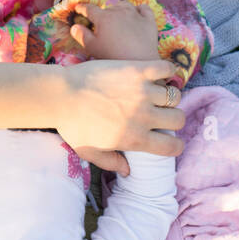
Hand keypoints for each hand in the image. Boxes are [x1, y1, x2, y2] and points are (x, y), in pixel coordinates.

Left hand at [55, 58, 184, 168]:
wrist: (61, 95)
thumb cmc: (72, 125)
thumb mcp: (89, 152)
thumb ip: (111, 162)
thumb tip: (128, 171)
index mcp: (135, 139)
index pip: (172, 147)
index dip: (175, 146)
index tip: (169, 140)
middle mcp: (143, 116)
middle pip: (178, 118)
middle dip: (173, 119)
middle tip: (162, 115)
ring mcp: (142, 91)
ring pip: (174, 95)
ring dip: (169, 96)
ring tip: (158, 96)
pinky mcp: (137, 70)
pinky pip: (166, 68)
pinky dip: (168, 70)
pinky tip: (159, 74)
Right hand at [70, 1, 159, 62]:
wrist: (140, 62)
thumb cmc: (113, 57)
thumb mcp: (93, 48)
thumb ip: (82, 36)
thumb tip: (74, 27)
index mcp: (104, 17)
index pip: (90, 9)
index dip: (82, 8)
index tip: (78, 8)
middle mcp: (119, 11)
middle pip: (108, 6)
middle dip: (102, 12)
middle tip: (100, 20)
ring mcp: (135, 14)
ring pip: (125, 4)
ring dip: (119, 8)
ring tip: (117, 15)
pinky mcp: (148, 20)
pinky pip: (143, 8)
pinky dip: (138, 9)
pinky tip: (137, 13)